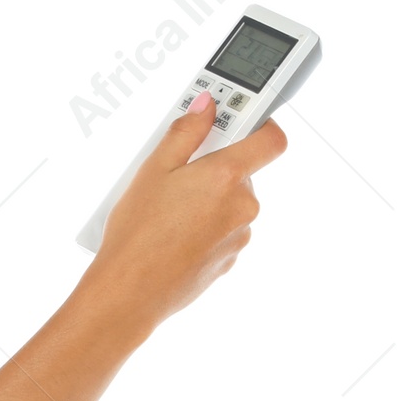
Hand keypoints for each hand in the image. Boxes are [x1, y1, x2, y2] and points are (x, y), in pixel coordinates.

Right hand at [84, 91, 288, 334]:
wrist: (130, 294)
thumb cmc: (137, 236)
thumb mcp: (152, 171)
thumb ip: (185, 132)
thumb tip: (206, 106)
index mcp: (227, 176)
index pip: (271, 139)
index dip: (260, 126)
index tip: (237, 123)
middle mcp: (242, 206)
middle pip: (241, 175)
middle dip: (213, 171)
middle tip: (176, 178)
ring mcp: (238, 236)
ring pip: (229, 207)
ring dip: (206, 204)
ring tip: (166, 215)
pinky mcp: (228, 260)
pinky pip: (221, 234)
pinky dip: (201, 231)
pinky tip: (170, 238)